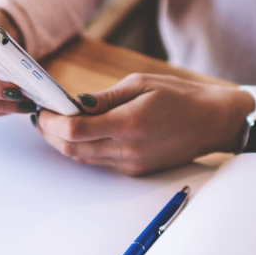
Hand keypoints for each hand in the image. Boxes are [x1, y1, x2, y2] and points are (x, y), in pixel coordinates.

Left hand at [34, 73, 255, 175]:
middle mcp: (128, 150)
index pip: (75, 130)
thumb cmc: (180, 96)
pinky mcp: (135, 171)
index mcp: (129, 124)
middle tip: (42, 116)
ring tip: (56, 123)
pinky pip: (99, 162)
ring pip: (83, 159)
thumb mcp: (141, 84)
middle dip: (51, 134)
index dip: (52, 121)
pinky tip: (82, 132)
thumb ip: (104, 97)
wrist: (212, 122)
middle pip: (72, 150)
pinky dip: (84, 148)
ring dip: (64, 143)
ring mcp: (131, 164)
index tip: (43, 108)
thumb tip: (73, 103)